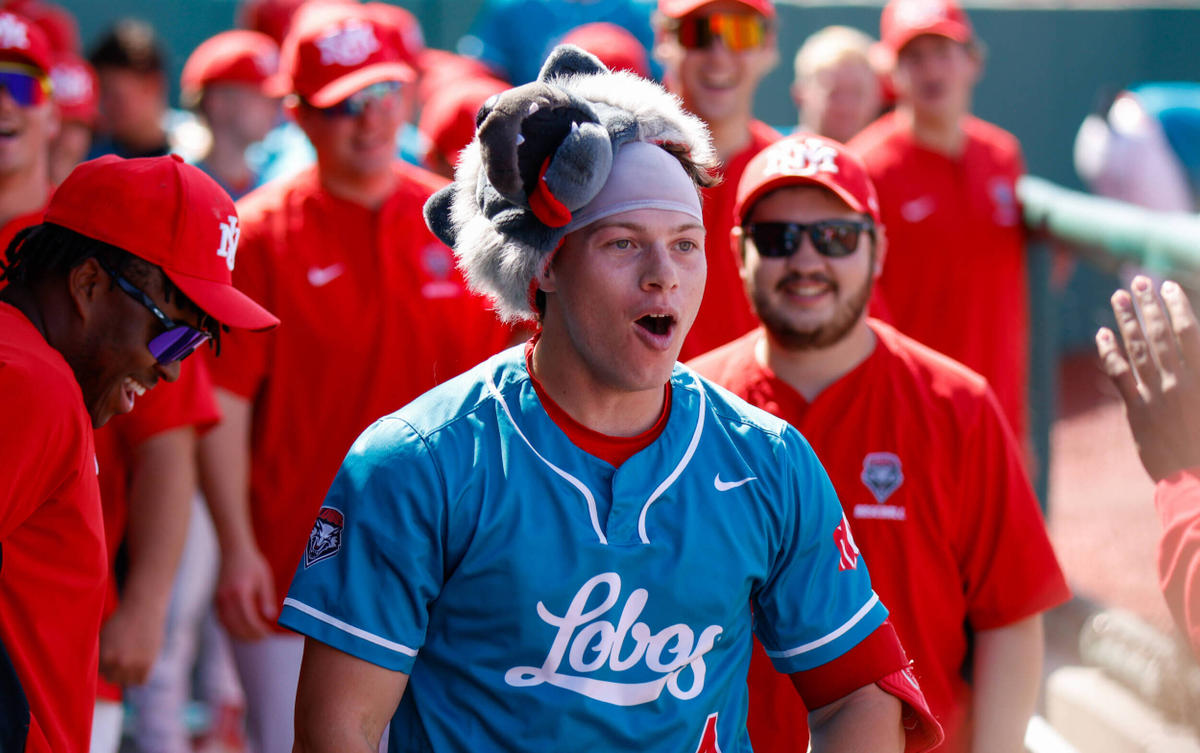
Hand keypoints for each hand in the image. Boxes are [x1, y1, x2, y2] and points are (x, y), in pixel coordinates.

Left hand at [99, 600, 167, 686]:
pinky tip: (137, 665)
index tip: (109, 656)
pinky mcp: (149, 664)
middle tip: (120, 657)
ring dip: (126, 674)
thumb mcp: (102, 637)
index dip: (103, 664)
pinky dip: (138, 676)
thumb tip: (92, 671)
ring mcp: (135, 665)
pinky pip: (140, 681)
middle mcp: (119, 663)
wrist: (143, 610)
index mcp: (105, 656)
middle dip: (113, 670)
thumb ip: (98, 655)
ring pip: (126, 681)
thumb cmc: (120, 622)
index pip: (98, 673)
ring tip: (128, 661)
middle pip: (111, 679)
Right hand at [215, 543, 277, 640]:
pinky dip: (231, 629)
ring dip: (239, 635)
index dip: (258, 630)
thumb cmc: (252, 563)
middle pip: (236, 626)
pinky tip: (242, 630)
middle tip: (262, 638)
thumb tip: (270, 618)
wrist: (232, 550)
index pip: (248, 619)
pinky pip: (221, 621)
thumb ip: (267, 598)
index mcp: (240, 592)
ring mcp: (218, 600)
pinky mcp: (215, 601)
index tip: (267, 634)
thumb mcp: (264, 578)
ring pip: (226, 626)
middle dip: (249, 636)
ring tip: (253, 637)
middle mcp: (226, 598)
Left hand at [1096, 275, 1199, 481]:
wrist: (1199, 480)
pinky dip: (1110, 352)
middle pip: (1161, 334)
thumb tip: (1194, 350)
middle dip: (1148, 305)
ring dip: (1127, 321)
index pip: (1190, 332)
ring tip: (1117, 296)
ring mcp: (1157, 396)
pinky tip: (1102, 333)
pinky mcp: (1137, 412)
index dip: (1177, 307)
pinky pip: (1120, 375)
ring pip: (1138, 349)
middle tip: (1137, 280)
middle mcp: (1181, 382)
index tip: (1168, 288)